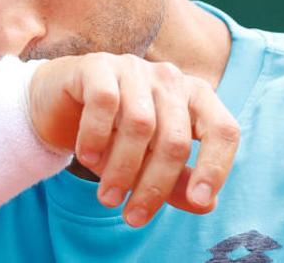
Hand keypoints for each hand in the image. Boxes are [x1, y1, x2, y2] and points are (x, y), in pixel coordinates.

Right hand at [28, 53, 239, 226]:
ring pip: (140, 124)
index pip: (223, 130)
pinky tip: (87, 157)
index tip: (200, 201)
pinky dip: (97, 135)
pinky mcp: (98, 65)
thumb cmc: (114, 135)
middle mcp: (170, 79)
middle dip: (154, 186)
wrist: (60, 106)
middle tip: (132, 218)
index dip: (216, 166)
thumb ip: (178, 182)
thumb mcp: (149, 163)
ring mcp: (135, 68)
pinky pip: (105, 102)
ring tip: (108, 198)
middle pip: (176, 139)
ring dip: (122, 169)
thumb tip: (207, 205)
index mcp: (195, 97)